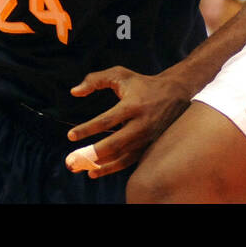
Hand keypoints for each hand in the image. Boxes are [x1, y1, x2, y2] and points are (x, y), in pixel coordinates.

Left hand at [64, 66, 193, 178]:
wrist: (175, 93)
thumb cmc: (142, 84)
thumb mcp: (120, 74)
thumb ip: (95, 80)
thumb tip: (74, 92)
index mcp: (132, 105)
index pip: (106, 120)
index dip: (87, 129)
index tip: (71, 136)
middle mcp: (141, 124)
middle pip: (115, 143)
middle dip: (93, 153)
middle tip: (73, 160)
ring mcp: (147, 138)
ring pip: (122, 156)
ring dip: (101, 165)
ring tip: (82, 168)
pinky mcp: (150, 146)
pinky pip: (129, 161)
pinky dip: (112, 168)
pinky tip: (95, 171)